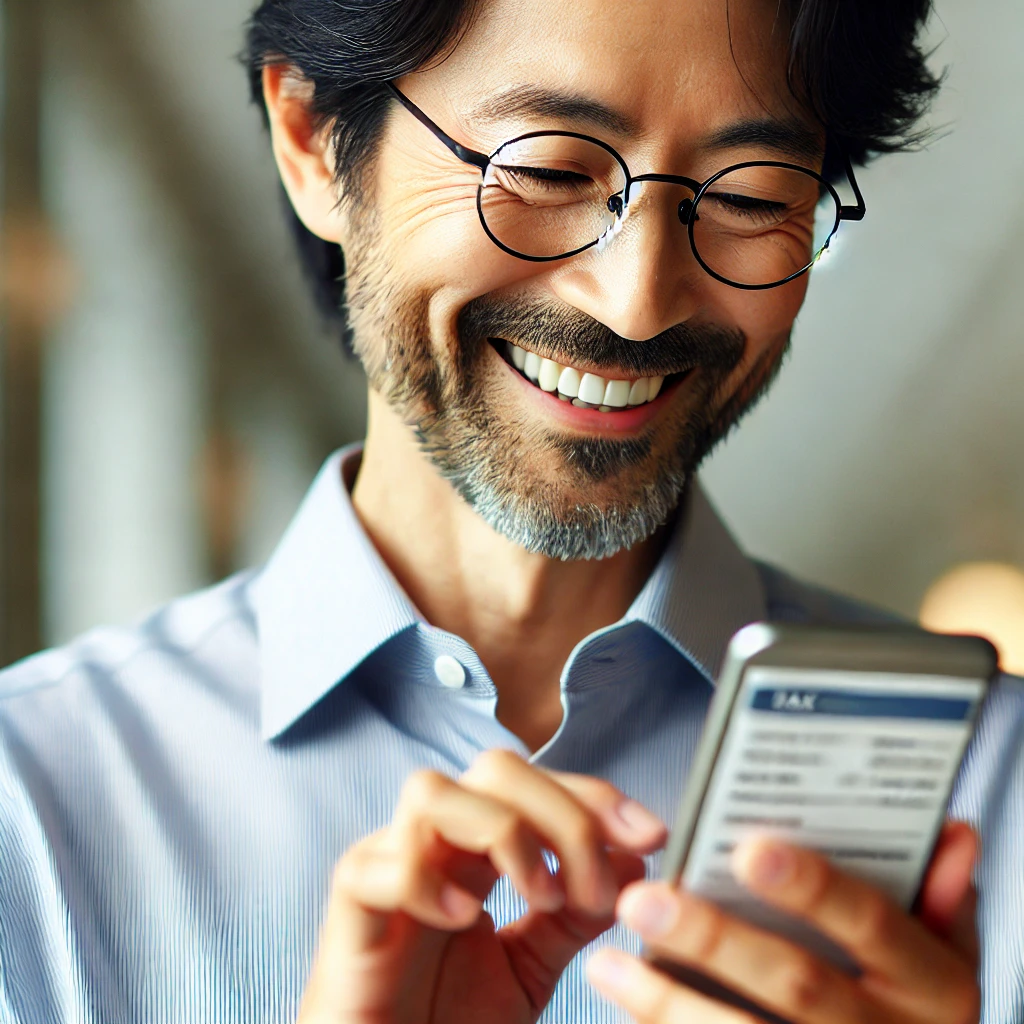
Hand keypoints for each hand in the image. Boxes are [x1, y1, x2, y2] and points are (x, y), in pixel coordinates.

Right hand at [297, 749, 666, 1022]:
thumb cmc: (444, 1023)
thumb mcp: (530, 966)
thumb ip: (574, 914)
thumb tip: (633, 860)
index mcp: (474, 849)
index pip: (537, 784)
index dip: (595, 797)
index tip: (651, 835)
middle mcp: (433, 843)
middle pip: (494, 769)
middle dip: (562, 813)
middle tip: (597, 887)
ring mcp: (386, 866)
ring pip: (433, 791)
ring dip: (502, 832)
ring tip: (539, 897)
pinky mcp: (351, 908)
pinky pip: (379, 864)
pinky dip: (427, 880)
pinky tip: (465, 919)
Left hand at [587, 820, 979, 1023]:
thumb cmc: (918, 999)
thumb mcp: (948, 951)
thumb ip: (941, 894)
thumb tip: (953, 831)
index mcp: (934, 983)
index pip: (870, 922)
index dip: (811, 886)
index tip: (746, 846)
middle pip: (797, 984)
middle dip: (715, 941)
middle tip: (644, 899)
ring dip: (669, 1004)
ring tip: (607, 963)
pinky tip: (628, 1007)